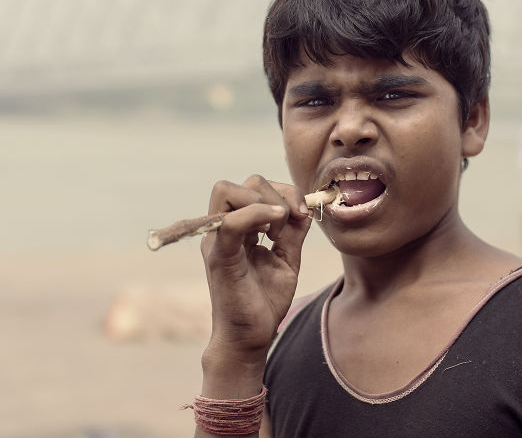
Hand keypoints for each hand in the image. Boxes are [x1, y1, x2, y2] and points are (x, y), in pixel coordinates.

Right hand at [199, 175, 310, 396]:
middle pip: (244, 183)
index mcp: (237, 228)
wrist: (251, 338)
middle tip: (291, 221)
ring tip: (278, 230)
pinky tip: (275, 232)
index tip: (301, 214)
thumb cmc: (264, 302)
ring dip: (264, 202)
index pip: (254, 187)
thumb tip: (304, 206)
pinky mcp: (219, 257)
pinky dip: (256, 214)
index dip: (284, 191)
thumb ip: (292, 231)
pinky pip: (230, 222)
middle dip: (277, 193)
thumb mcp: (286, 259)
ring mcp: (217, 241)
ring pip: (227, 191)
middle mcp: (223, 229)